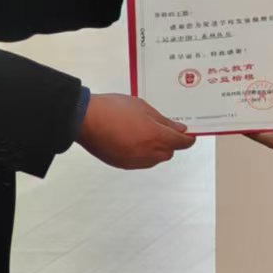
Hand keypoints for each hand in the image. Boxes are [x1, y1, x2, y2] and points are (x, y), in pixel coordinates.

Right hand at [77, 93, 196, 168]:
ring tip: (147, 133)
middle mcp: (146, 153)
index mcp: (154, 137)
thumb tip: (178, 128)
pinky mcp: (121, 164)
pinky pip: (140, 162)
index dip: (187, 139)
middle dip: (171, 143)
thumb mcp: (143, 108)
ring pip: (155, 159)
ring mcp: (133, 161)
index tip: (189, 136)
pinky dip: (143, 154)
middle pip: (169, 153)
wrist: (83, 119)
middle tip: (166, 130)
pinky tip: (135, 141)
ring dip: (157, 149)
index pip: (181, 143)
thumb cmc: (111, 109)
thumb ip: (163, 121)